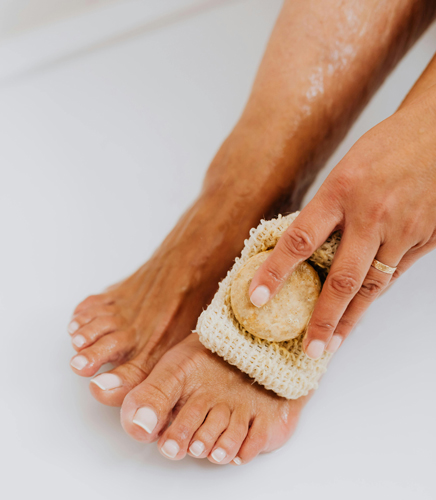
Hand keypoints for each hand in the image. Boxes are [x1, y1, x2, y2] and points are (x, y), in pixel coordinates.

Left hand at [249, 89, 435, 358]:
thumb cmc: (387, 146)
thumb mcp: (346, 170)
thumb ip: (328, 210)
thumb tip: (306, 247)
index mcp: (340, 192)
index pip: (299, 240)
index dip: (275, 272)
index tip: (257, 298)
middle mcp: (370, 215)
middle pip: (342, 279)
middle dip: (324, 319)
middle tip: (311, 349)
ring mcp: (402, 229)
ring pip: (373, 286)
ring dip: (352, 318)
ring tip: (334, 343)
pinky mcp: (426, 238)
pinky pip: (397, 274)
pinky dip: (376, 294)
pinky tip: (362, 309)